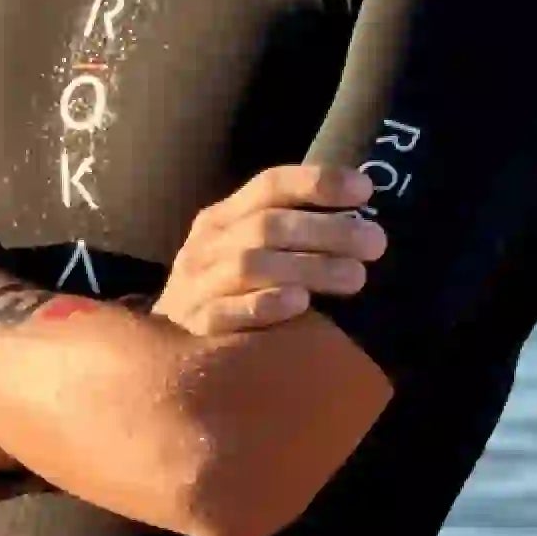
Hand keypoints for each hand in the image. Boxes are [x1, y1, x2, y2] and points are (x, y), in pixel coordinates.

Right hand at [153, 166, 386, 336]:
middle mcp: (207, 244)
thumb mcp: (244, 253)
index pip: (269, 185)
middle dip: (327, 230)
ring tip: (356, 277)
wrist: (160, 353)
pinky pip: (226, 312)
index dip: (316, 182)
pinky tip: (300, 303)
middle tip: (376, 243)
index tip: (365, 189)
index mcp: (223, 217)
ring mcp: (197, 285)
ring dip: (308, 267)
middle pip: (268, 225)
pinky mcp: (194, 327)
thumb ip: (288, 235)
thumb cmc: (224, 296)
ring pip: (252, 265)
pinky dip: (264, 305)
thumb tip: (364, 224)